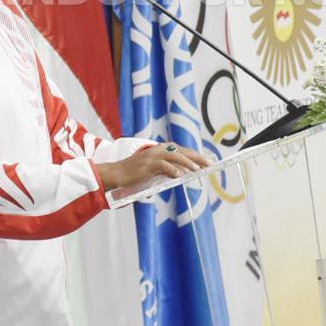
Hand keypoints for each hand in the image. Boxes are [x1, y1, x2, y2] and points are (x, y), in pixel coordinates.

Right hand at [95, 143, 212, 190]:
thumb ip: (165, 170)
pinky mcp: (147, 165)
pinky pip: (163, 166)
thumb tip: (180, 175)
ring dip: (187, 163)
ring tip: (198, 170)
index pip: (181, 150)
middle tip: (209, 164)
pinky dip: (173, 170)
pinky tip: (180, 176)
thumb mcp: (153, 170)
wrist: (116, 174)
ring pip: (175, 156)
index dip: (195, 155)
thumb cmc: (134, 174)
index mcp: (160, 149)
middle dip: (196, 158)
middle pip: (181, 152)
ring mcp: (152, 156)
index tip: (207, 161)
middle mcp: (158, 150)